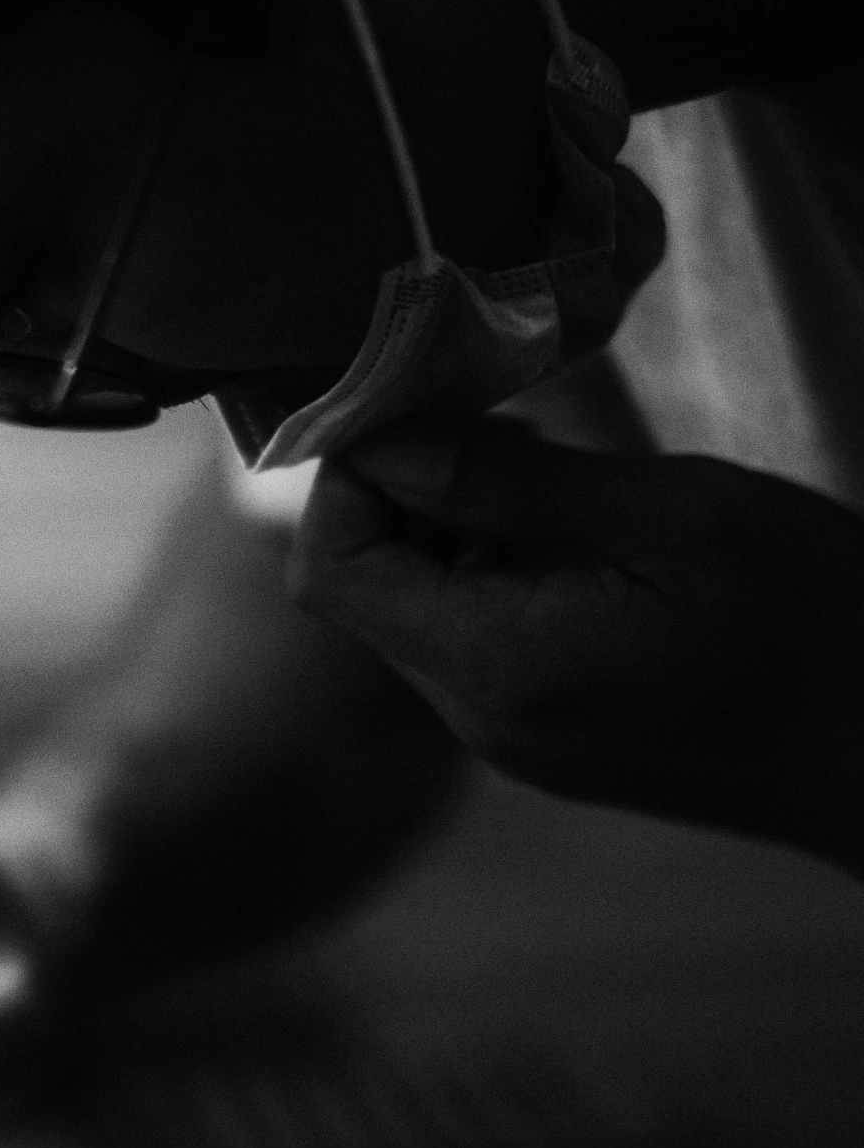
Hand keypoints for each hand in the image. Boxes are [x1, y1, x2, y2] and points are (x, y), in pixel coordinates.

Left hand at [289, 418, 863, 867]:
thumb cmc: (816, 623)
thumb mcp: (671, 516)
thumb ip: (511, 485)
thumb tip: (386, 439)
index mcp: (497, 667)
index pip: (332, 569)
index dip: (356, 475)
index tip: (435, 406)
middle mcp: (482, 720)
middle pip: (369, 590)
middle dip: (413, 493)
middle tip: (518, 425)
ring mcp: (516, 741)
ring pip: (423, 612)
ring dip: (463, 531)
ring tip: (570, 479)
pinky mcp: (554, 740)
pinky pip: (480, 643)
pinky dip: (504, 575)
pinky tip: (595, 540)